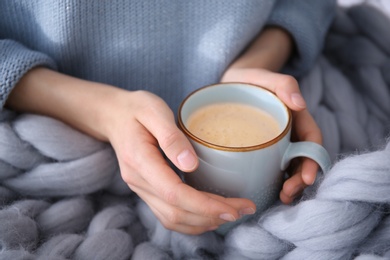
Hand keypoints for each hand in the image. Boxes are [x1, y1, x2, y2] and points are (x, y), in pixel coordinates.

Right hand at [105, 90, 255, 233]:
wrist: (113, 115)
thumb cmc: (136, 109)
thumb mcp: (153, 111)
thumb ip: (171, 137)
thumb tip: (191, 164)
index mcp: (140, 161)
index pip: (174, 194)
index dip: (205, 205)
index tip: (233, 208)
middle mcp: (138, 181)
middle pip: (176, 212)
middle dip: (212, 216)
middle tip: (243, 209)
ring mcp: (140, 188)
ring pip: (171, 219)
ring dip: (203, 222)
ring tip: (232, 213)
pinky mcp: (146, 190)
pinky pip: (168, 214)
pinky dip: (191, 220)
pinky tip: (209, 214)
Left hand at [221, 67, 321, 203]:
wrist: (228, 84)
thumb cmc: (248, 79)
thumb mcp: (263, 76)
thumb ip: (283, 84)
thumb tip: (300, 104)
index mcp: (295, 117)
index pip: (311, 141)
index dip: (313, 160)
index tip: (306, 177)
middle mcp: (288, 133)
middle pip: (302, 159)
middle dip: (300, 179)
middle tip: (288, 193)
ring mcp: (275, 143)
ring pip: (289, 167)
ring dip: (291, 185)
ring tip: (282, 198)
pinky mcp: (260, 149)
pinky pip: (272, 167)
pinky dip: (274, 181)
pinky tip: (267, 192)